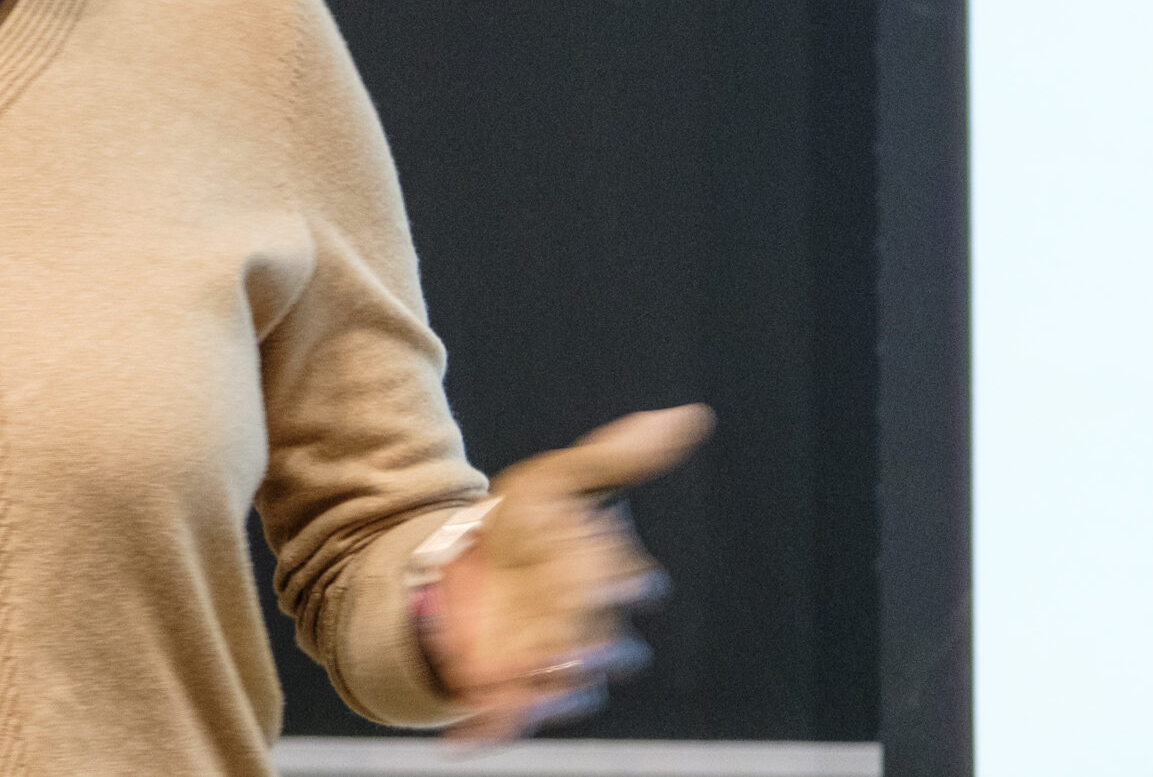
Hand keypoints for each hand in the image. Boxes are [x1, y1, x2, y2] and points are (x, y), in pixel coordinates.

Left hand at [422, 404, 712, 741]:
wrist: (462, 563)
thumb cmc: (524, 524)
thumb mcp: (559, 480)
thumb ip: (618, 455)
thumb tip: (691, 416)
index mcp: (607, 579)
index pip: (633, 585)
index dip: (626, 582)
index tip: (617, 579)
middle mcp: (590, 629)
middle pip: (611, 648)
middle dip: (595, 647)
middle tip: (573, 645)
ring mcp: (551, 666)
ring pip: (570, 690)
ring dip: (550, 693)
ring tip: (526, 689)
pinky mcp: (511, 693)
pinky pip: (510, 720)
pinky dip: (489, 730)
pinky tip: (460, 737)